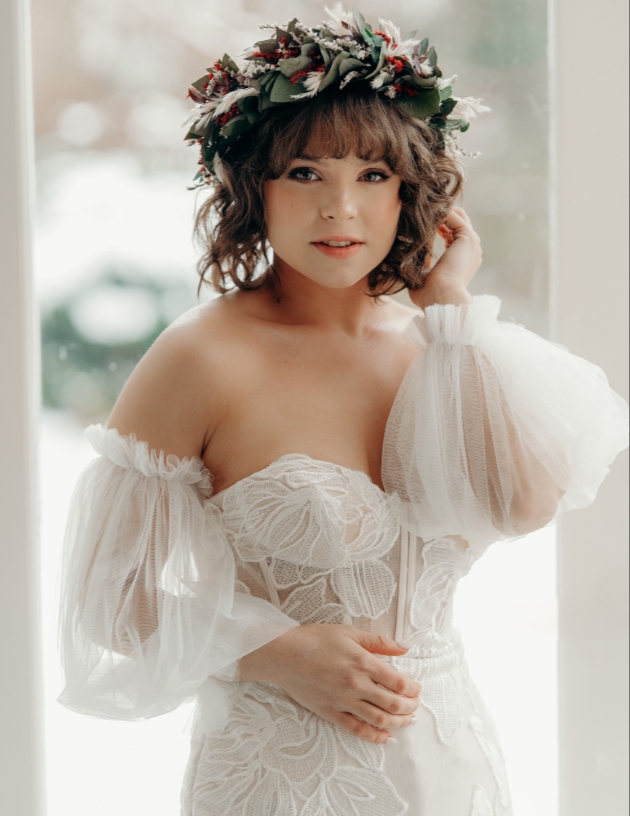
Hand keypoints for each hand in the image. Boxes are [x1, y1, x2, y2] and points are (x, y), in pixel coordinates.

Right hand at [238, 624, 420, 743]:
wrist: (283, 654)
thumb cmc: (315, 639)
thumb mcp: (349, 632)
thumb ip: (378, 642)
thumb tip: (405, 648)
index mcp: (362, 662)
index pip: (398, 682)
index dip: (412, 688)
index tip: (416, 687)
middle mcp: (355, 685)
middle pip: (393, 703)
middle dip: (410, 706)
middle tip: (415, 704)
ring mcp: (343, 701)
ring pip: (379, 719)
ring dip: (398, 722)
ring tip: (407, 720)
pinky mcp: (331, 713)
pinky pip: (357, 730)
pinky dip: (375, 736)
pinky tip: (386, 737)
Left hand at [410, 207, 481, 309]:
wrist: (441, 299)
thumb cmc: (429, 294)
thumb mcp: (424, 275)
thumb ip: (422, 262)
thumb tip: (413, 253)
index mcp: (463, 261)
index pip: (454, 236)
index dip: (439, 228)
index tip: (420, 226)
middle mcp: (470, 251)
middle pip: (459, 222)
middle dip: (441, 216)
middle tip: (421, 216)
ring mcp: (471, 244)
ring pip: (459, 216)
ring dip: (440, 212)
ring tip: (422, 214)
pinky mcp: (468, 238)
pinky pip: (456, 215)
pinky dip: (441, 212)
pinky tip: (426, 216)